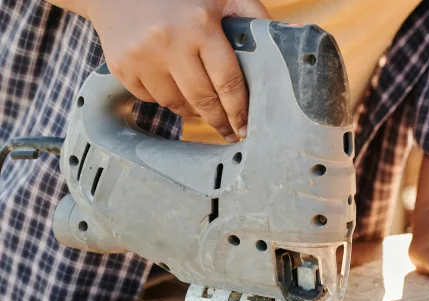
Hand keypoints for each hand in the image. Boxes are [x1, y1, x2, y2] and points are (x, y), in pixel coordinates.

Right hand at [85, 0, 269, 141]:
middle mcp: (169, 43)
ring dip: (192, 110)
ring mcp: (141, 57)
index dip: (239, 110)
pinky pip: (151, 98)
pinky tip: (172, 84)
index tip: (245, 127)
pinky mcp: (122, 67)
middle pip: (203, 101)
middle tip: (230, 132)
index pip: (227, 82)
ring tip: (202, 105)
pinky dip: (165, 98)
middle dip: (220, 121)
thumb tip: (281, 42)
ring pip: (176, 104)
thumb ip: (250, 16)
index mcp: (199, 25)